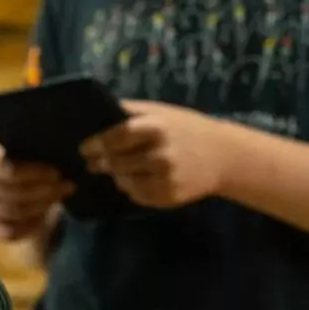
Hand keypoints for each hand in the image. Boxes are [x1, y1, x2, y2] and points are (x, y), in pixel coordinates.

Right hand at [0, 141, 74, 239]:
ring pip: (16, 211)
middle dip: (45, 190)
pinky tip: (45, 214)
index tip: (55, 172)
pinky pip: (12, 231)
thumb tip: (59, 160)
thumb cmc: (27, 164)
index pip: (6, 167)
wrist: (17, 187)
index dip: (33, 172)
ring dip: (43, 205)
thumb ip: (38, 154)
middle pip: (14, 191)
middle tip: (67, 185)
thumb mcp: (30, 153)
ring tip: (60, 196)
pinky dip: (32, 224)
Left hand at [80, 100, 231, 207]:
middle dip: (101, 163)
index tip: (83, 148)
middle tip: (93, 162)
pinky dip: (131, 188)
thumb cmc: (187, 129)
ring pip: (123, 181)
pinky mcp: (168, 197)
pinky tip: (136, 179)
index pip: (118, 137)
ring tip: (116, 169)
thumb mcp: (162, 112)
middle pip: (116, 162)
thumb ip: (131, 112)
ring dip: (116, 175)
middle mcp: (161, 155)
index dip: (97, 143)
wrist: (224, 156)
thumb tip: (96, 113)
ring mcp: (165, 179)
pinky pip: (137, 195)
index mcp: (158, 128)